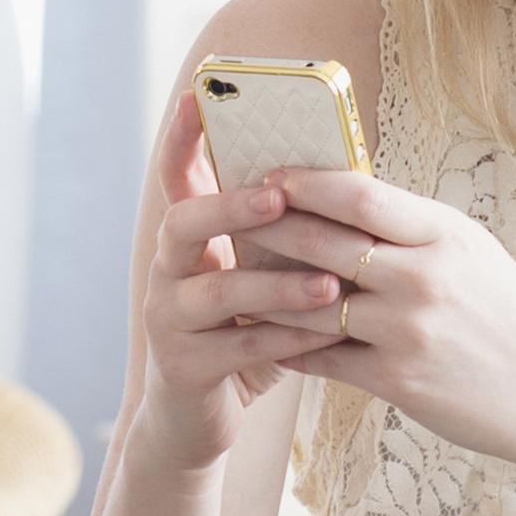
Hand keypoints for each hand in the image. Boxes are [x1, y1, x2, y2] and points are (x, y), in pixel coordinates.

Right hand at [126, 86, 349, 470]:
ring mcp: (167, 320)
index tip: (197, 94)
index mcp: (188, 240)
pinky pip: (238, 349)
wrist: (201, 421)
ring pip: (216, 291)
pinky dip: (287, 341)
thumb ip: (283, 235)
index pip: (177, 175)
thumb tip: (348, 177)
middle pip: (182, 222)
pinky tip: (329, 336)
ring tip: (331, 285)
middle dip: (232, 206)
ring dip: (277, 285)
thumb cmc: (248, 334)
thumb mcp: (262, 276)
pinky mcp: (182, 368)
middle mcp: (167, 271)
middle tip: (279, 196)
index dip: (183, 136)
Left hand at [236, 166, 515, 472]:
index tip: (268, 173)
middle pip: (325, 242)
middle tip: (229, 214)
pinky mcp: (397, 380)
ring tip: (232, 276)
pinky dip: (288, 344)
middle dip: (268, 225)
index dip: (306, 182)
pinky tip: (262, 335)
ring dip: (266, 289)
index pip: (361, 195)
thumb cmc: (510, 318)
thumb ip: (415, 231)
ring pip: (312, 301)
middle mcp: (424, 278)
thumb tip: (348, 197)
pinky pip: (323, 357)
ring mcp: (408, 331)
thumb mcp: (473, 255)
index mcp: (445, 235)